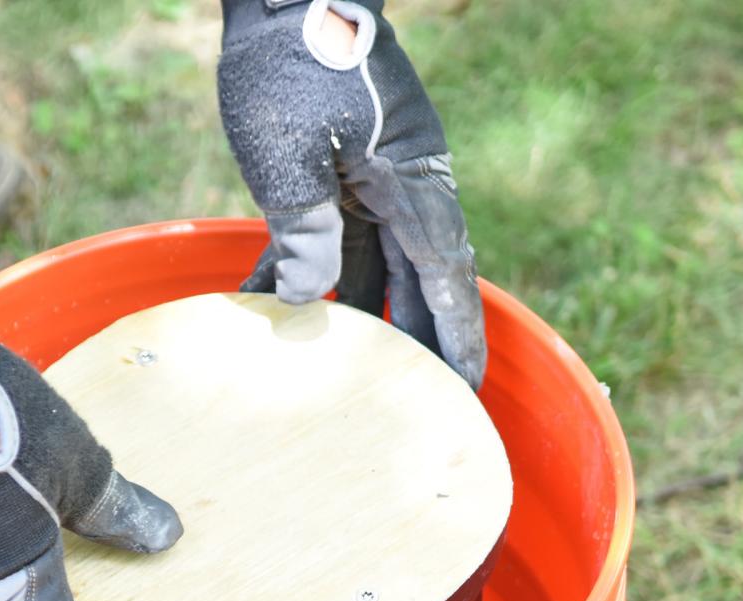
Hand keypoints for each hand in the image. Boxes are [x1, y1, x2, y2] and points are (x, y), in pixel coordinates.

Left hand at [218, 0, 485, 388]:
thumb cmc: (292, 60)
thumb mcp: (290, 152)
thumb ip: (302, 229)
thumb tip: (300, 298)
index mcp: (410, 181)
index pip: (442, 275)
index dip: (455, 333)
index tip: (466, 386)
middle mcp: (403, 183)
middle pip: (418, 277)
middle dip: (418, 337)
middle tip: (419, 398)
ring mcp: (373, 174)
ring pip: (375, 260)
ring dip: (362, 311)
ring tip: (352, 370)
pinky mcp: (339, 166)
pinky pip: (335, 231)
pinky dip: (312, 266)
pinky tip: (277, 301)